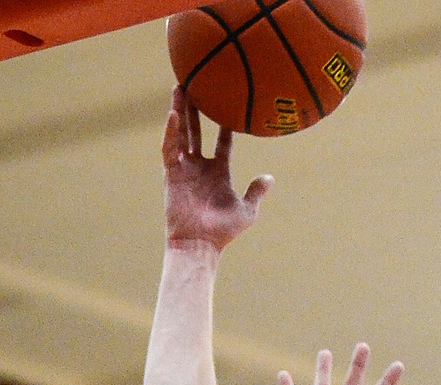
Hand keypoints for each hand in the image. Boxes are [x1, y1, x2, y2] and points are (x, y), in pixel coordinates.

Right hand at [162, 87, 272, 250]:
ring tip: (180, 85)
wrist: (200, 244)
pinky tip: (173, 114)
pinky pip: (170, 148)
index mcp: (218, 172)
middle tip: (199, 85)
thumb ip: (256, 192)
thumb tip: (270, 178)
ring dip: (180, 111)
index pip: (223, 143)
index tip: (231, 105)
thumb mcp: (246, 211)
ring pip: (181, 133)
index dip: (227, 126)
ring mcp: (185, 169)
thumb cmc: (223, 232)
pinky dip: (170, 131)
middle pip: (198, 131)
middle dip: (198, 110)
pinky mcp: (171, 173)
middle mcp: (200, 167)